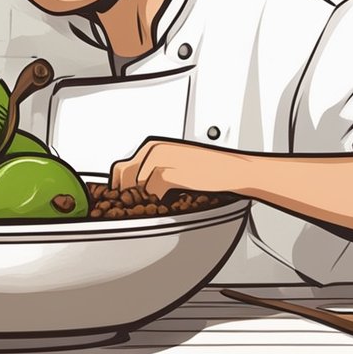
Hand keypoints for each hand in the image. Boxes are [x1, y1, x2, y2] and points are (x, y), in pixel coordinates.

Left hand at [109, 139, 232, 198]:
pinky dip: (160, 202)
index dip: (118, 187)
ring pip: (135, 186)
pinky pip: (152, 193)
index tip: (119, 201)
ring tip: (158, 204)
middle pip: (121, 175)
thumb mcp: (175, 163)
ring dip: (143, 199)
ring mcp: (158, 160)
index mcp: (152, 146)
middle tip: (133, 207)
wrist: (233, 169)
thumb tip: (133, 189)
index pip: (120, 168)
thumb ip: (152, 172)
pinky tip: (171, 202)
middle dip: (125, 193)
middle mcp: (152, 150)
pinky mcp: (168, 173)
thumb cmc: (209, 168)